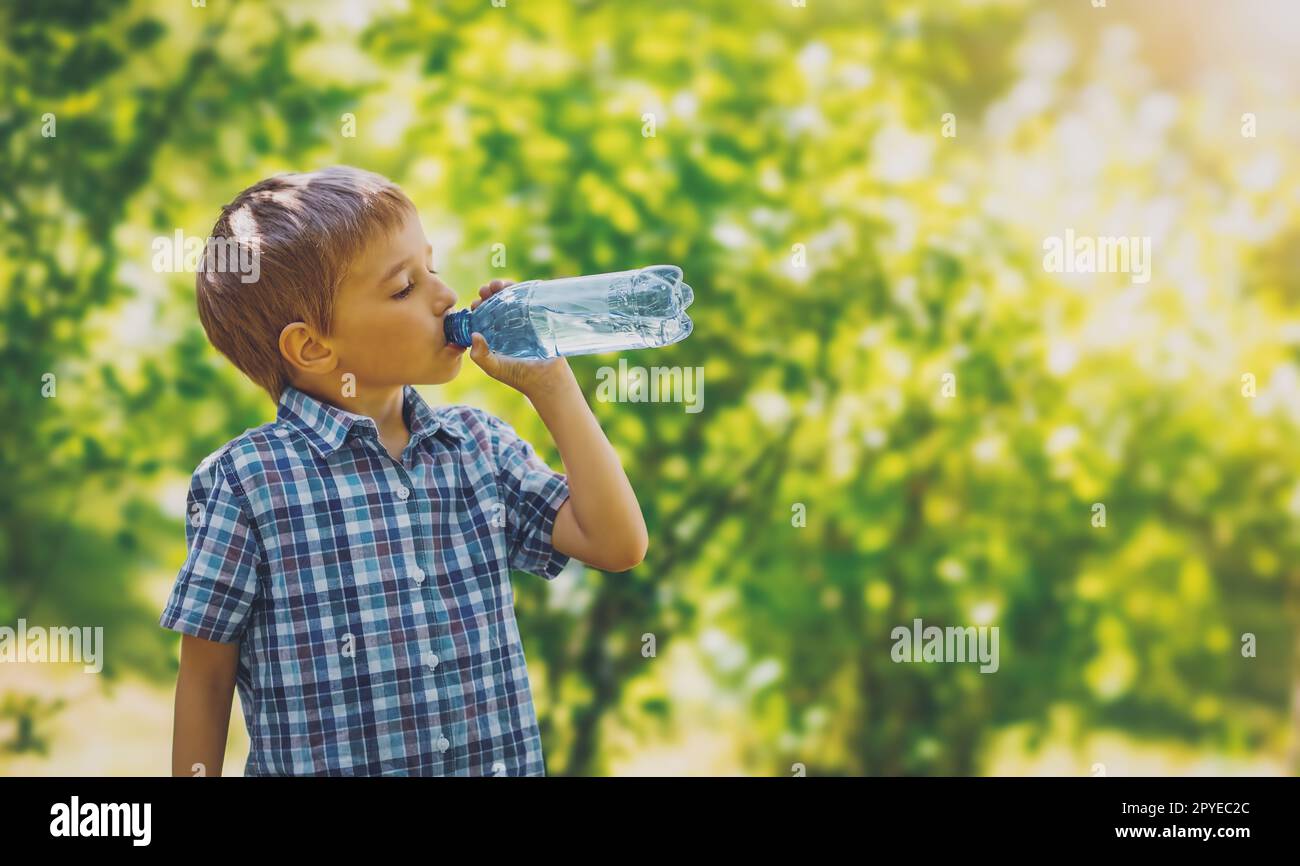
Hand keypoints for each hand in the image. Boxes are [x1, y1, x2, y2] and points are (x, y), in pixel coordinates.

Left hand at [469, 279, 575, 399]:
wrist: (547, 379)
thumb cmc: (519, 376)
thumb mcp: (494, 367)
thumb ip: (480, 356)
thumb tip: (474, 334)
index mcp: (494, 334)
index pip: (483, 314)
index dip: (478, 306)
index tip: (476, 304)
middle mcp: (507, 324)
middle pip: (496, 301)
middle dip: (489, 292)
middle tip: (487, 290)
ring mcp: (524, 319)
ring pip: (511, 297)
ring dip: (504, 286)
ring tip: (499, 285)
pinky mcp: (539, 317)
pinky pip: (530, 298)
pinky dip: (523, 288)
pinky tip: (517, 286)